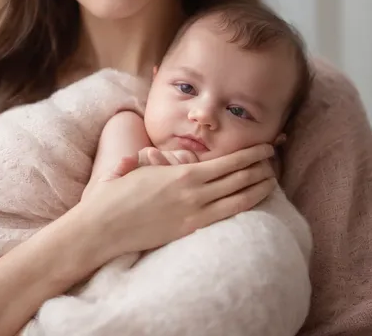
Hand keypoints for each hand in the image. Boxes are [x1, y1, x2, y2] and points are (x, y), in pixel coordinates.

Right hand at [75, 143, 275, 261]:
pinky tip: (257, 201)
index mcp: (181, 172)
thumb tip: (143, 155)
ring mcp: (194, 213)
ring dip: (259, 186)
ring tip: (273, 179)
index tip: (264, 148)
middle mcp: (193, 191)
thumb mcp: (132, 168)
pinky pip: (226, 216)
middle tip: (274, 158)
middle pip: (237, 177)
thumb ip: (144, 160)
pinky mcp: (190, 231)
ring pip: (237, 197)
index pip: (225, 162)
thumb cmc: (114, 196)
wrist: (104, 227)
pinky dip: (246, 206)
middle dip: (259, 166)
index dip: (249, 154)